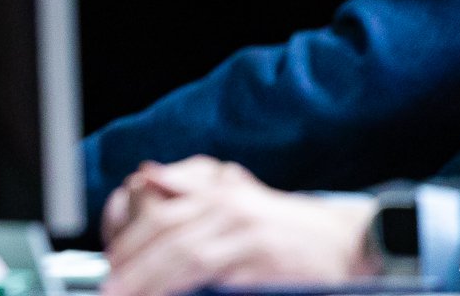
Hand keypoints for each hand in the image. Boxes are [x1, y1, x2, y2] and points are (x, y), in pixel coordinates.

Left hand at [102, 157, 375, 295]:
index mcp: (217, 191)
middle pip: (166, 233)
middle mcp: (228, 205)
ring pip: (186, 255)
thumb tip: (146, 175)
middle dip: (133, 264)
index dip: (129, 241)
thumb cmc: (288, 230)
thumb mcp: (238, 199)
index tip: (109, 267)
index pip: (159, 213)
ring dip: (152, 279)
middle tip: (110, 288)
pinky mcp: (264, 258)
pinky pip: (216, 274)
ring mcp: (246, 232)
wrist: (350, 240)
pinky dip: (189, 286)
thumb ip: (193, 188)